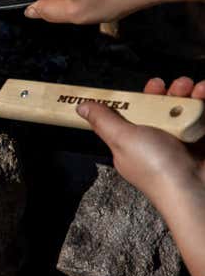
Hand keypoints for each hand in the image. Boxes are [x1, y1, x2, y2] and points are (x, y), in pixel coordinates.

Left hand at [77, 77, 204, 275]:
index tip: (154, 85)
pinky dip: (203, 103)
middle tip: (178, 85)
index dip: (144, 97)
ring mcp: (179, 142)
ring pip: (182, 110)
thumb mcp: (122, 139)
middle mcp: (155, 141)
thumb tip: (82, 107)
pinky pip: (200, 117)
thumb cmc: (156, 167)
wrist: (195, 189)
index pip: (134, 112)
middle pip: (161, 107)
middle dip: (171, 92)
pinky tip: (204, 93)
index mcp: (131, 143)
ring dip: (189, 94)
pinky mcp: (200, 142)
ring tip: (195, 88)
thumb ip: (103, 121)